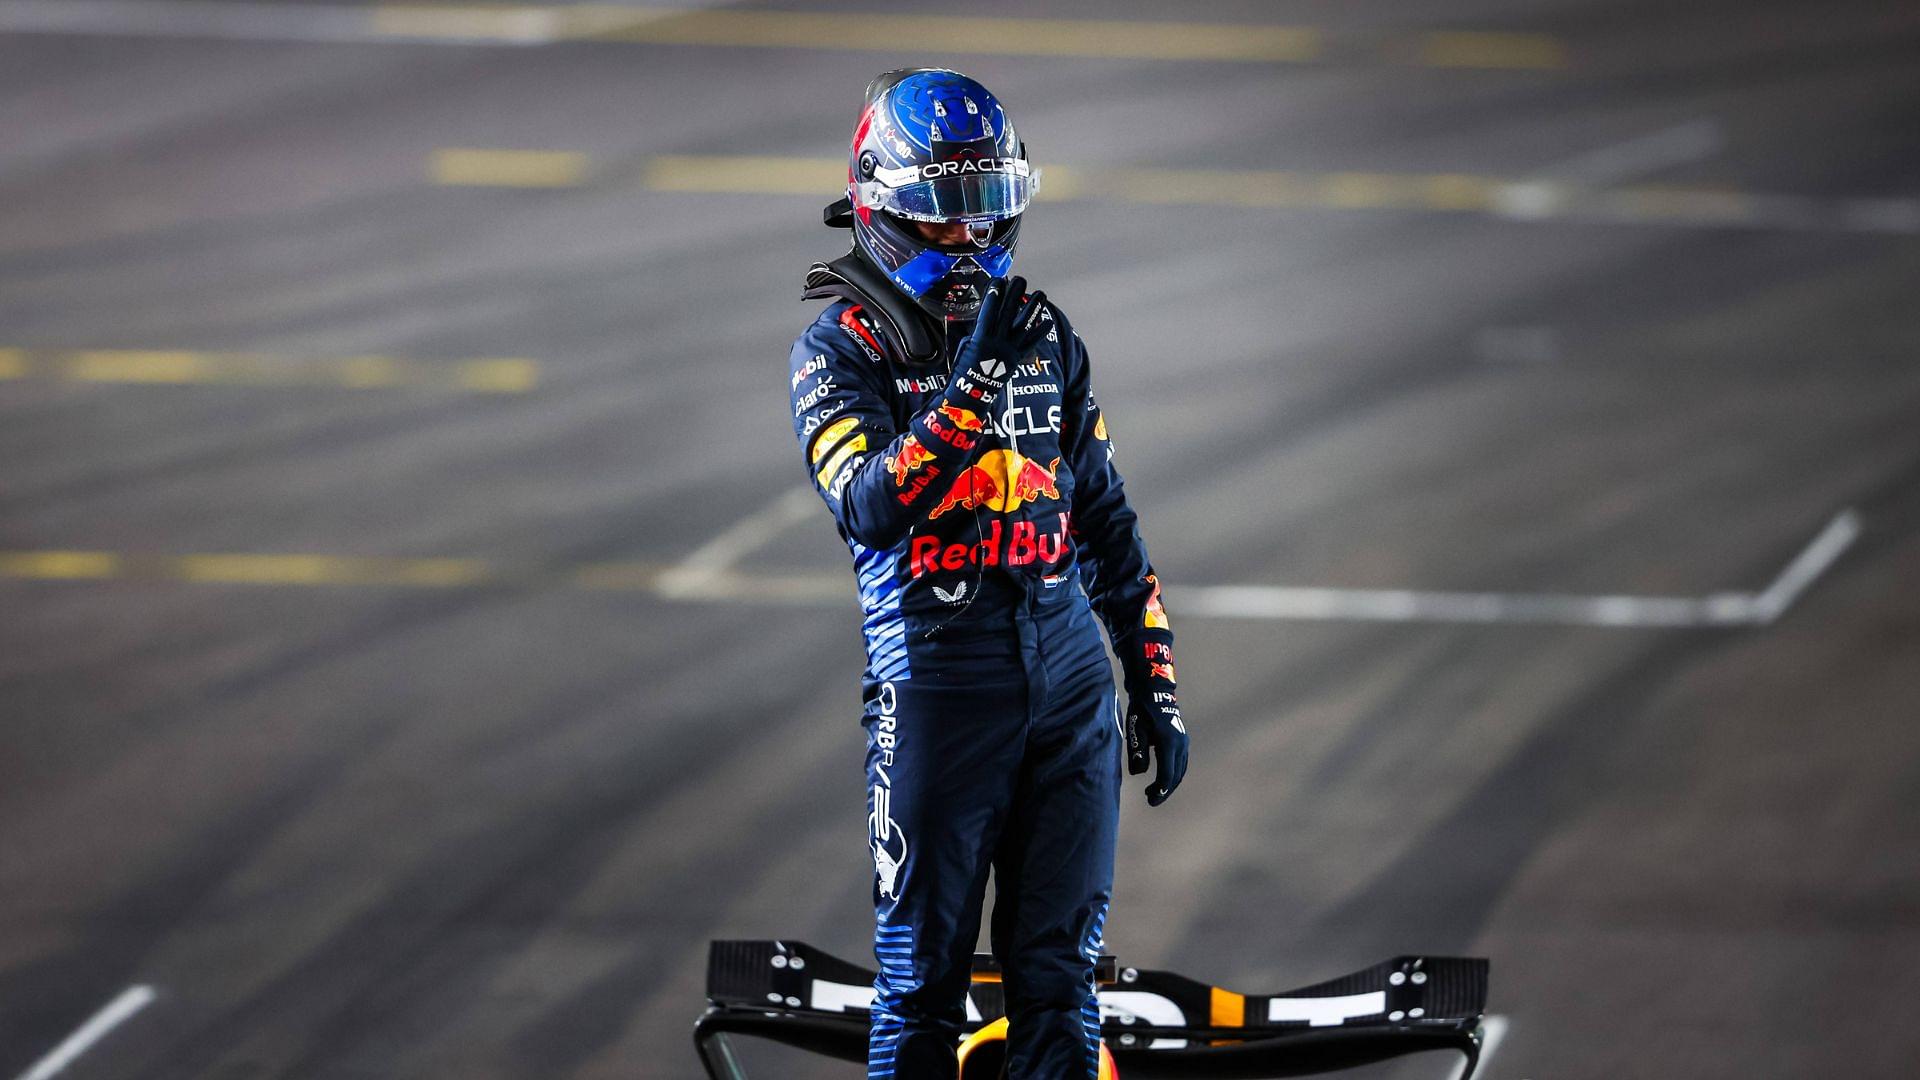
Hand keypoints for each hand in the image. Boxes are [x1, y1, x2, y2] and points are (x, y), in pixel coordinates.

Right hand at [947, 275, 1049, 406]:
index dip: (994, 295)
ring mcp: (1009, 350)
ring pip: (1025, 326)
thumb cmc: (963, 370)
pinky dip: (1040, 333)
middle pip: (1008, 314)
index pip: (989, 312)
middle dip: (1015, 295)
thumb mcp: (964, 347)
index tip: (998, 281)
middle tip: (1020, 280)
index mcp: (981, 338)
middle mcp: (997, 342)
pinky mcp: (1016, 358)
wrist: (972, 393)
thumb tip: (986, 322)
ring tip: (1041, 294)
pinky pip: (1031, 344)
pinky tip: (1048, 322)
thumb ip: (977, 333)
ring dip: (1034, 309)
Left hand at [1126, 684, 1187, 806]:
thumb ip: (1138, 751)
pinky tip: (1162, 776)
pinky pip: (1181, 763)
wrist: (1155, 692)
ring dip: (1169, 783)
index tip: (1151, 800)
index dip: (1160, 791)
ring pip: (1180, 770)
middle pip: (1176, 776)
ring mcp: (1184, 742)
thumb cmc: (1142, 710)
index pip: (1167, 774)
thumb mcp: (1136, 730)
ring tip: (1154, 791)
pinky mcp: (1183, 740)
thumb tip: (1139, 772)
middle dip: (1165, 791)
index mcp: (1169, 743)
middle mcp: (1180, 744)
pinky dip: (1173, 773)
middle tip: (1151, 799)